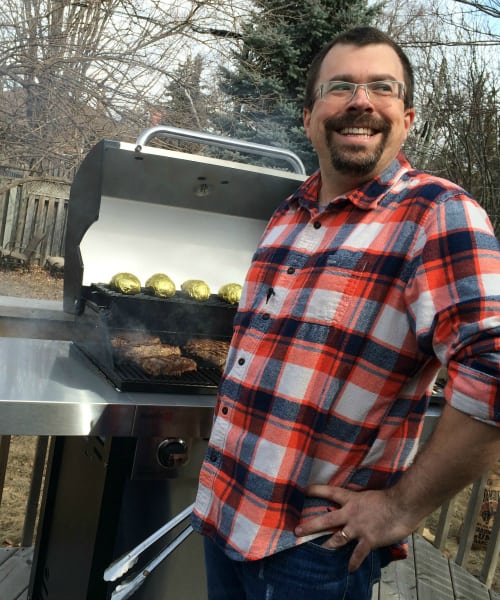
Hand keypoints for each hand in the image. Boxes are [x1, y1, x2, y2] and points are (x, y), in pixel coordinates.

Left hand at [294, 484, 416, 571]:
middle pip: (326, 520)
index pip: (330, 492)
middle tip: (297, 531)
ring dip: (327, 546)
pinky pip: (358, 554)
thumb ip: (360, 503)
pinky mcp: (368, 540)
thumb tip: (356, 506)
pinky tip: (350, 569)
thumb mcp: (369, 496)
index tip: (304, 490)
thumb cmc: (389, 498)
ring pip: (338, 539)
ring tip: (317, 551)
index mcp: (351, 499)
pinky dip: (353, 562)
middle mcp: (350, 513)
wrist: (402, 505)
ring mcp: (358, 528)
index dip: (316, 490)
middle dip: (311, 526)